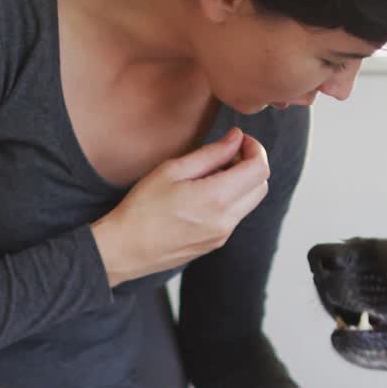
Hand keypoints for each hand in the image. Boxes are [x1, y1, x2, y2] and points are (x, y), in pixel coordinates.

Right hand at [90, 127, 269, 285]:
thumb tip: (236, 138)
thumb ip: (210, 153)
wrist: (125, 249)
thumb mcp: (172, 170)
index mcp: (216, 198)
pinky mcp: (215, 244)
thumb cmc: (142, 208)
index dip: (255, 148)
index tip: (238, 139)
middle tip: (226, 154)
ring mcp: (222, 235)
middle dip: (251, 164)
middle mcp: (225, 220)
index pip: (259, 168)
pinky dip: (230, 199)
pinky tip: (203, 194)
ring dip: (241, 183)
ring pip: (250, 202)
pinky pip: (235, 216)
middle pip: (261, 185)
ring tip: (211, 173)